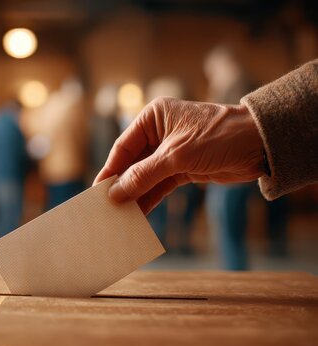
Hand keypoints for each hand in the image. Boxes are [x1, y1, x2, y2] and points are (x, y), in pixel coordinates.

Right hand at [94, 97, 264, 213]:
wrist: (260, 145)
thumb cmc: (219, 137)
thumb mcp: (176, 156)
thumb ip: (144, 175)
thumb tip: (115, 193)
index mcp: (153, 117)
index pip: (123, 147)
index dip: (110, 170)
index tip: (97, 192)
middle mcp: (159, 132)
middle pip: (132, 163)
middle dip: (122, 185)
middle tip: (106, 208)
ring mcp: (170, 151)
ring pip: (145, 176)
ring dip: (135, 195)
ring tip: (120, 216)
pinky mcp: (182, 168)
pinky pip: (159, 185)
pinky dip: (150, 198)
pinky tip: (139, 214)